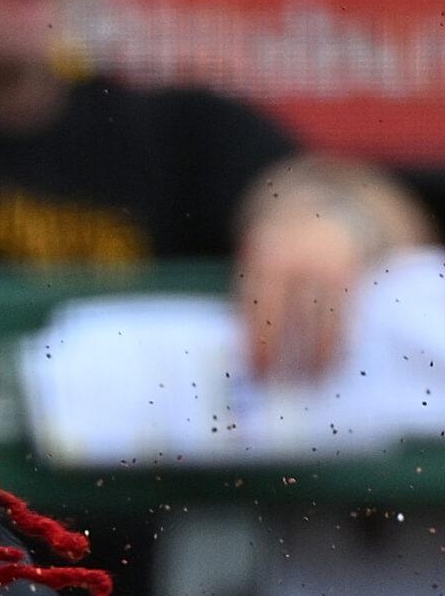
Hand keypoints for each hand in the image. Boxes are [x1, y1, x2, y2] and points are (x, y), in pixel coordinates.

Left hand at [234, 199, 373, 384]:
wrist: (327, 211)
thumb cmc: (282, 249)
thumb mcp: (259, 262)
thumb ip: (250, 298)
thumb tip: (243, 354)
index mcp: (264, 259)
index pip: (256, 311)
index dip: (256, 345)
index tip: (254, 373)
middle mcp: (297, 261)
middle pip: (285, 319)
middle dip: (281, 354)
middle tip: (277, 384)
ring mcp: (326, 266)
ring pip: (319, 322)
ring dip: (314, 356)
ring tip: (308, 381)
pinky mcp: (351, 274)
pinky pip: (343, 317)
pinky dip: (337, 343)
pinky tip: (331, 363)